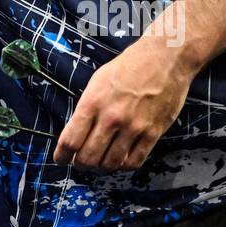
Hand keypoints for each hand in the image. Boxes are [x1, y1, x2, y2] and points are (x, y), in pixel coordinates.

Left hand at [53, 36, 194, 171]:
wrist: (164, 59)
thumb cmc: (128, 66)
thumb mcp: (97, 81)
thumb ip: (87, 108)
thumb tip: (76, 132)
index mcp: (93, 102)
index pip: (71, 140)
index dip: (62, 155)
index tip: (61, 159)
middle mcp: (111, 117)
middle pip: (88, 157)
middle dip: (81, 164)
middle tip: (80, 163)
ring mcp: (133, 127)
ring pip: (111, 163)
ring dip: (102, 168)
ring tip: (100, 163)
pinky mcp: (153, 133)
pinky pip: (134, 161)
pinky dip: (124, 166)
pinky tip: (120, 160)